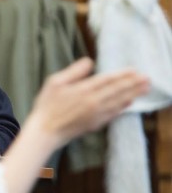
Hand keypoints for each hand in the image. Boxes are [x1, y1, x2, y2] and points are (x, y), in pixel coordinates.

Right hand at [25, 58, 149, 148]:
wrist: (45, 131)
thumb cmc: (46, 105)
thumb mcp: (54, 82)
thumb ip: (74, 71)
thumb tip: (89, 62)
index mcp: (83, 90)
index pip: (108, 79)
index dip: (122, 74)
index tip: (134, 70)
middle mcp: (93, 102)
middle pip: (118, 90)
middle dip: (134, 83)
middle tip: (147, 78)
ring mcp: (96, 114)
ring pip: (119, 101)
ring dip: (134, 94)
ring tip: (145, 88)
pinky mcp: (96, 123)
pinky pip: (114, 113)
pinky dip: (124, 107)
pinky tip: (130, 102)